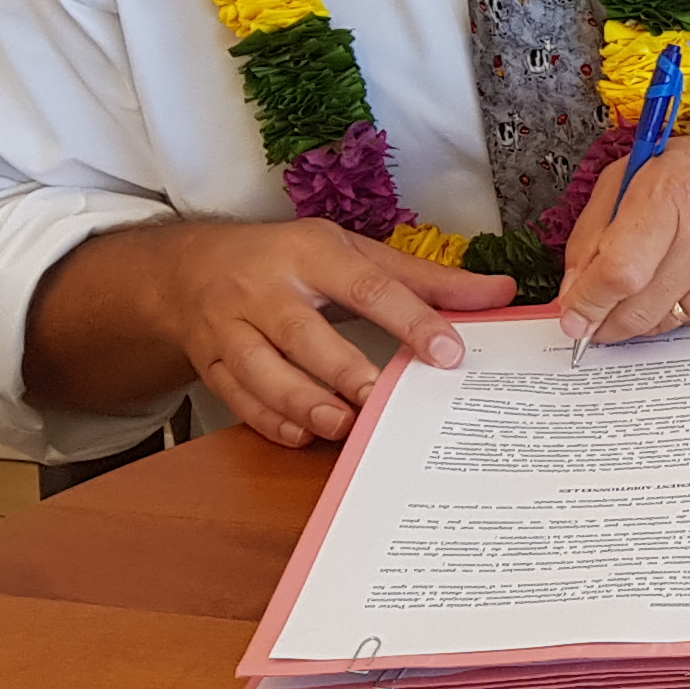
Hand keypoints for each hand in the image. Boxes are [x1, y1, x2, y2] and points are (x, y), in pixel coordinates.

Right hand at [144, 220, 514, 447]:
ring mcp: (229, 327)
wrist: (190, 266)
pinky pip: (235, 396)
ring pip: (260, 370)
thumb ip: (426, 279)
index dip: (411, 320)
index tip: (449, 353)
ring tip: (341, 424)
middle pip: (303, 334)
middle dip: (343, 370)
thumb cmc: (288, 259)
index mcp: (311, 253)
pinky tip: (302, 434)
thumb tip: (499, 292)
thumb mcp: (355, 254)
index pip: (368, 288)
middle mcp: (264, 288)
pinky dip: (267, 420)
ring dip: (301, 401)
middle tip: (380, 399)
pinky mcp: (207, 360)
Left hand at [552, 124, 689, 350]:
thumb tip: (575, 289)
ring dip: (642, 313)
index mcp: (673, 192)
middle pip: (636, 309)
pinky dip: (679, 310)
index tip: (571, 316)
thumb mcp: (642, 171)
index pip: (618, 271)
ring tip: (653, 277)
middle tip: (593, 317)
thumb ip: (596, 228)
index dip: (586, 303)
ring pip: (662, 323)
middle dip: (605, 321)